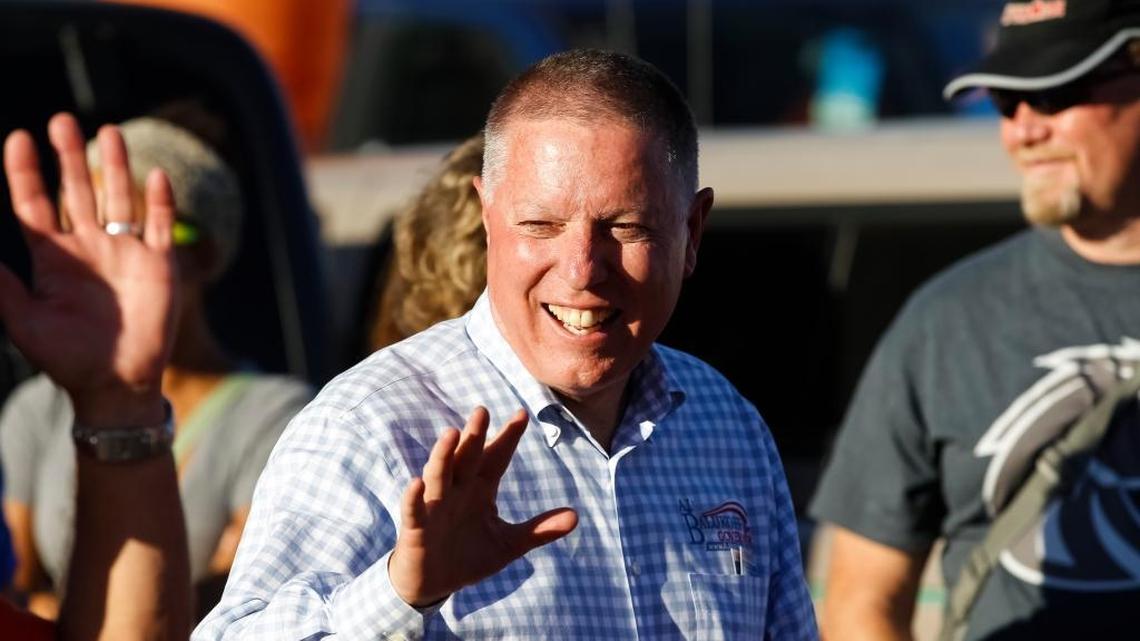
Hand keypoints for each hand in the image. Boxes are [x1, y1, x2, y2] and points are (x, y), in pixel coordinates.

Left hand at [0, 113, 177, 426]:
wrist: (116, 383)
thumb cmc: (66, 357)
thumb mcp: (22, 320)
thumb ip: (0, 284)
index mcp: (53, 257)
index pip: (34, 204)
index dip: (25, 172)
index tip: (19, 138)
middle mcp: (88, 247)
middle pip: (77, 191)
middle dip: (69, 156)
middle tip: (61, 120)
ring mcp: (124, 253)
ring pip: (118, 199)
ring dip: (114, 166)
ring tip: (108, 130)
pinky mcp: (158, 265)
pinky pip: (160, 226)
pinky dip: (160, 202)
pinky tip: (155, 175)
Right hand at [389, 407, 577, 606]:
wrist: (433, 583)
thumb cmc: (469, 556)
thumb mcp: (508, 544)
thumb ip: (539, 530)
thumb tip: (576, 517)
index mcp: (480, 491)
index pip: (496, 458)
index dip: (507, 438)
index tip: (522, 414)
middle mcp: (457, 492)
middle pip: (467, 459)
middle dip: (474, 436)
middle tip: (482, 410)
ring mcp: (435, 507)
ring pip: (438, 477)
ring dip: (443, 456)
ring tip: (451, 434)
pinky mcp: (416, 528)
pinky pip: (414, 510)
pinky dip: (414, 498)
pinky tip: (416, 483)